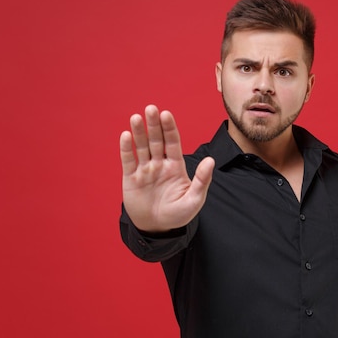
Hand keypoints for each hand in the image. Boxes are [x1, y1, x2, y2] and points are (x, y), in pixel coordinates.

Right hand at [120, 105, 214, 231]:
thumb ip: (202, 180)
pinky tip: (126, 135)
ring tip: (136, 117)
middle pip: (156, 140)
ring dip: (139, 132)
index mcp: (176, 166)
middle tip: (151, 108)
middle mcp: (159, 163)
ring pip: (141, 147)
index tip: (166, 114)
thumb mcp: (194, 200)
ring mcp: (145, 170)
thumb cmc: (178, 214)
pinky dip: (127, 149)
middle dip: (154, 125)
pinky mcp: (130, 178)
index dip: (169, 128)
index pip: (173, 142)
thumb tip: (210, 161)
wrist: (158, 228)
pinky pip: (128, 161)